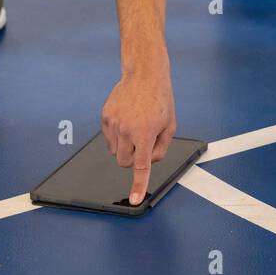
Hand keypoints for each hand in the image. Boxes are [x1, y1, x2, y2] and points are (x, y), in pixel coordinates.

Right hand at [101, 58, 175, 205]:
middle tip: (142, 143)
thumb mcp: (170, 126)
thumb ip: (161, 149)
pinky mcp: (105, 116)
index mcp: (145, 133)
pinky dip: (117, 135)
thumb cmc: (160, 99)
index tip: (134, 200)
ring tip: (136, 126)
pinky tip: (126, 119)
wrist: (144, 74)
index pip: (141, 166)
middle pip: (124, 162)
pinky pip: (108, 138)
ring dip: (125, 146)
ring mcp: (113, 123)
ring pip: (114, 151)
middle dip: (133, 158)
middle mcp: (126, 130)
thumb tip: (148, 162)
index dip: (138, 185)